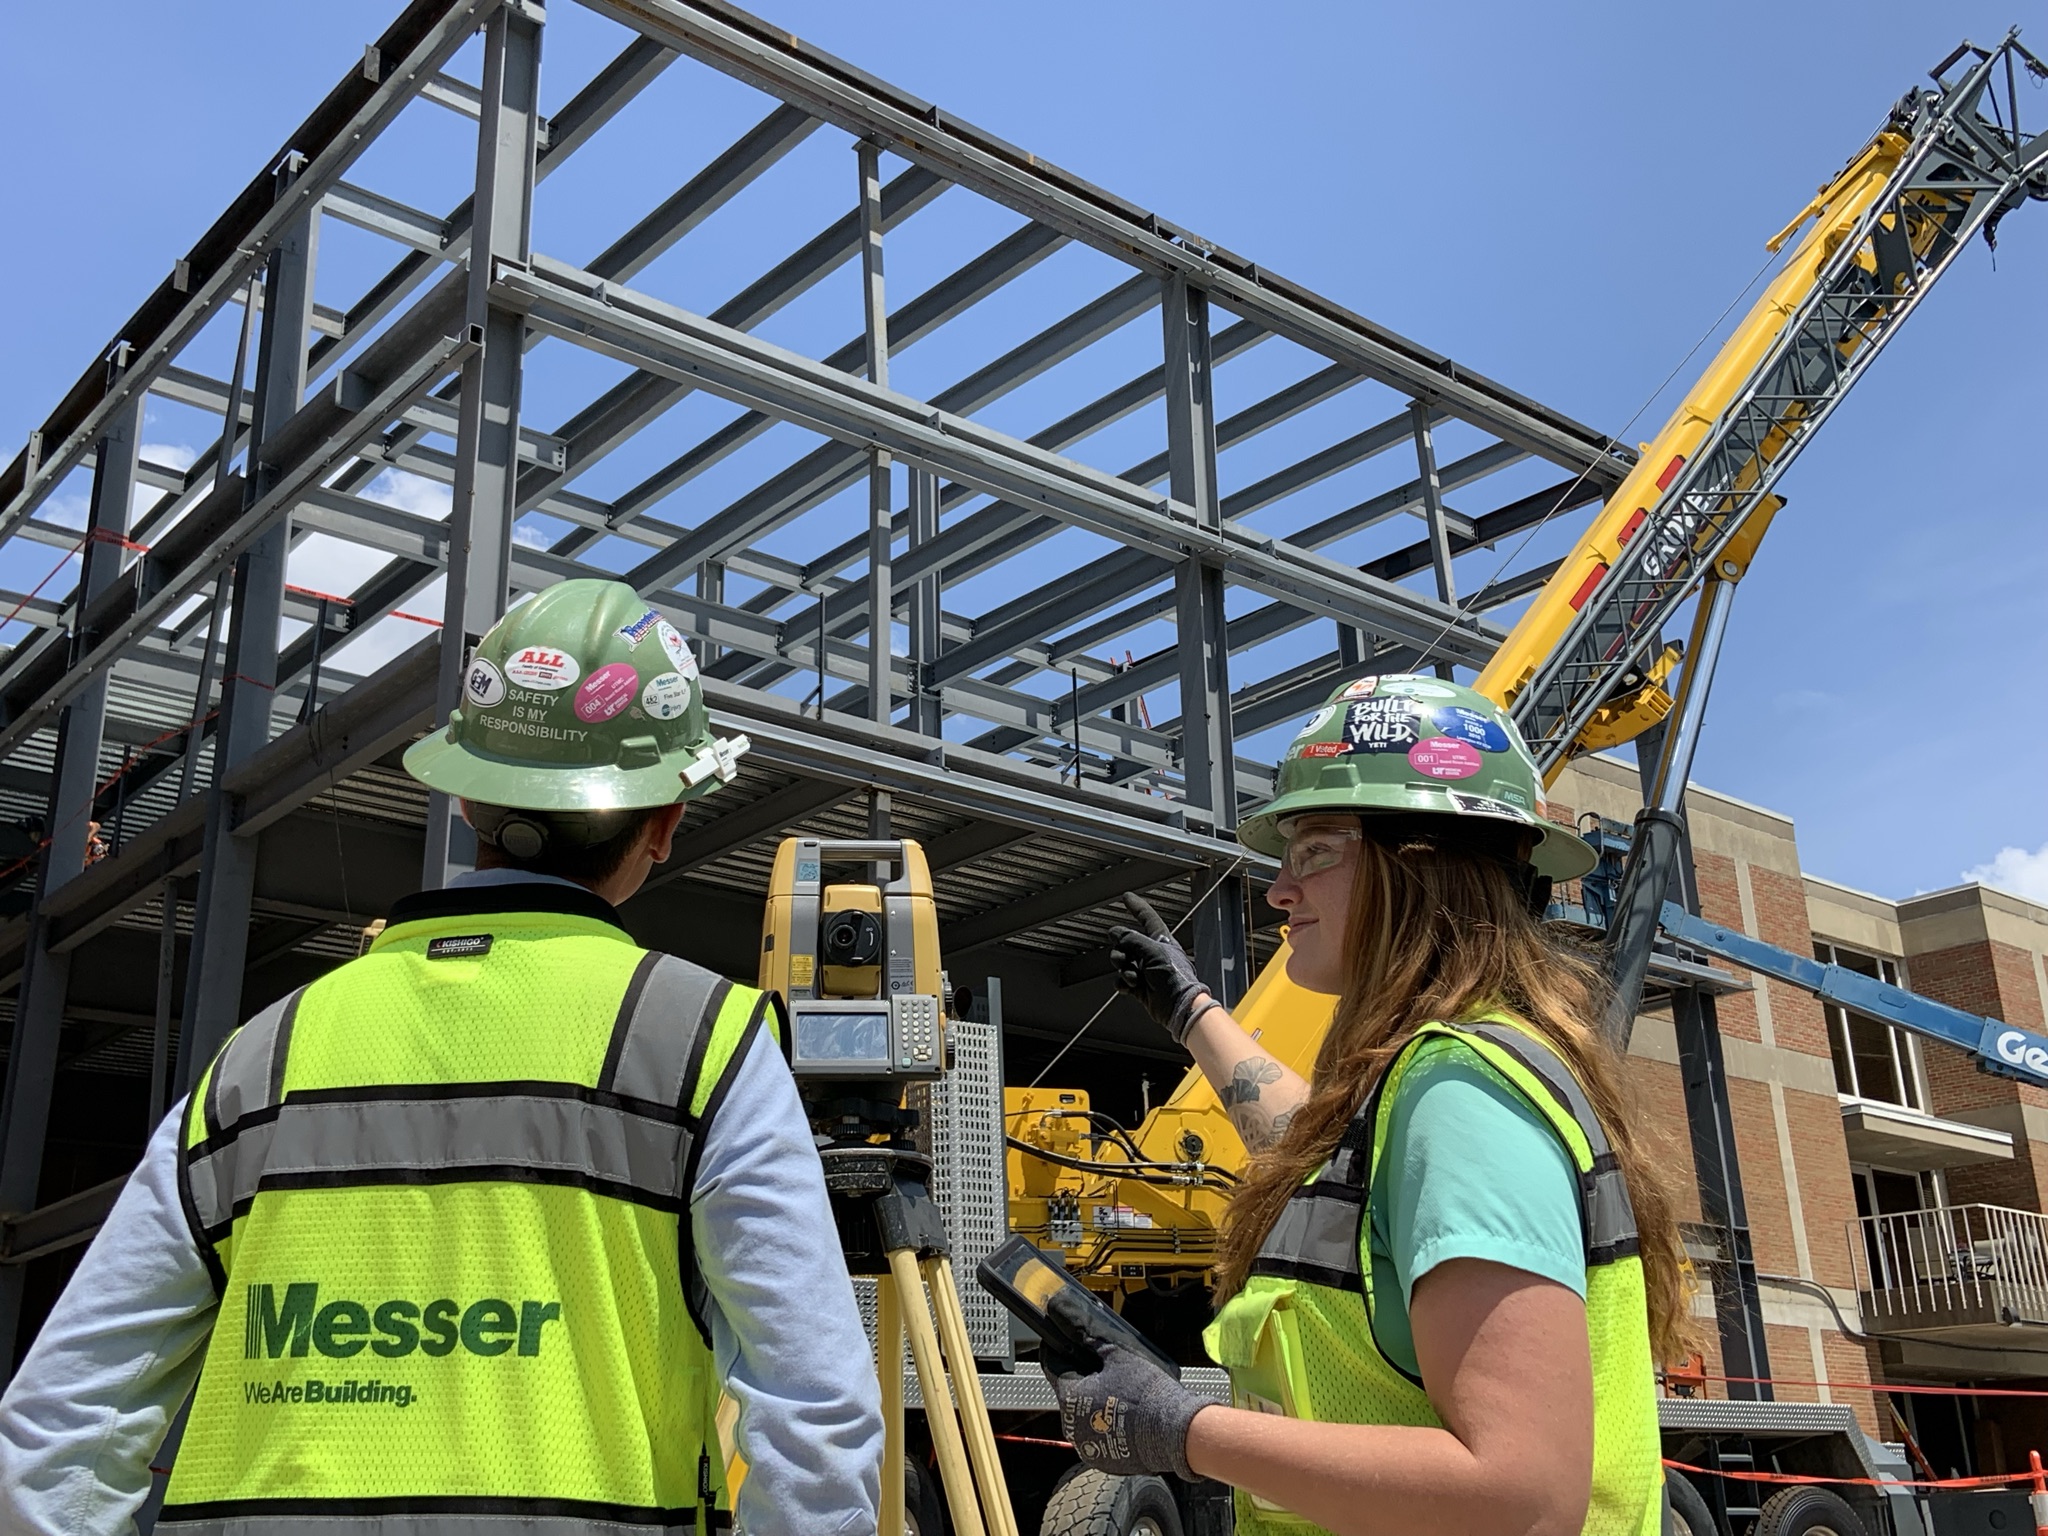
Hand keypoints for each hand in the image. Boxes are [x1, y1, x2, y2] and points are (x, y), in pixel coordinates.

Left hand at [1048, 1341, 1204, 1480]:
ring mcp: (1088, 1446)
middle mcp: (1072, 1427)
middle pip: (1071, 1395)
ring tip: (1120, 1395)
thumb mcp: (1117, 1356)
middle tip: (1104, 1370)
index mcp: (1070, 1399)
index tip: (1060, 1345)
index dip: (1058, 1352)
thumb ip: (1092, 1343)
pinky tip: (1126, 1416)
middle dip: (1084, 1380)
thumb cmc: (1147, 1394)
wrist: (1174, 1431)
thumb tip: (1080, 1333)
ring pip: (1085, 1418)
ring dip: (1096, 1406)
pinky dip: (1108, 1426)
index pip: (1053, 1368)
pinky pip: (1099, 1437)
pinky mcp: (1105, 1460)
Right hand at [1108, 894, 1221, 1044]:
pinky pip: (1122, 980)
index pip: (1148, 918)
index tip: (1127, 897)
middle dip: (1122, 952)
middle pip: (1127, 943)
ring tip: (1134, 977)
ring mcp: (1146, 970)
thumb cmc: (1175, 977)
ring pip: (1122, 962)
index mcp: (1161, 941)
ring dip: (1124, 969)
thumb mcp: (1152, 951)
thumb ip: (1131, 939)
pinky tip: (1129, 986)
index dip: (1137, 906)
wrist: (1178, 1006)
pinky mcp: (1140, 986)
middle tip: (1126, 959)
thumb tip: (1114, 932)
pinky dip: (1123, 983)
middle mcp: (1153, 953)